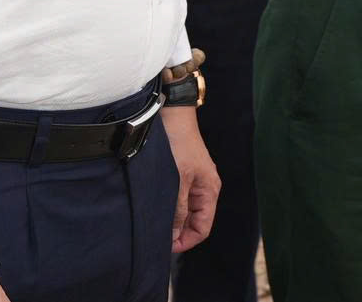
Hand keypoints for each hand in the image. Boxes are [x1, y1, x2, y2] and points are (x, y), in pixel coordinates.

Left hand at [159, 104, 219, 253]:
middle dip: (177, 231)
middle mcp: (203, 188)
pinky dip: (166, 205)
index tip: (166, 246)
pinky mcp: (180, 173)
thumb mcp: (178, 179)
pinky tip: (153, 207)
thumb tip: (174, 234)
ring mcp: (191, 180)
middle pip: (193, 221)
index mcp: (209, 190)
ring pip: (182, 210)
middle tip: (155, 237)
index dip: (186, 240)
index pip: (203, 227)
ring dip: (170, 218)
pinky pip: (175, 198)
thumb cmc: (178, 144)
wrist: (171, 114)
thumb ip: (177, 208)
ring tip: (153, 223)